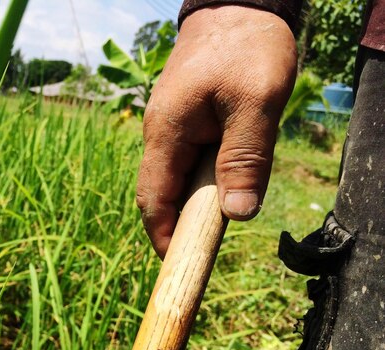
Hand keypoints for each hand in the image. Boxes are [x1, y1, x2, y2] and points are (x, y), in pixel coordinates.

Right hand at [137, 5, 296, 257]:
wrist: (237, 4)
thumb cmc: (247, 47)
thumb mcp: (256, 103)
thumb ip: (245, 159)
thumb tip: (236, 216)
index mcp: (167, 133)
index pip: (154, 199)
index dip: (163, 235)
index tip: (178, 263)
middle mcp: (161, 135)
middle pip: (159, 194)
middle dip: (177, 225)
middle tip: (205, 247)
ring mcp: (171, 127)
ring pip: (176, 179)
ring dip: (194, 203)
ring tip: (222, 214)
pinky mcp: (185, 121)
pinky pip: (189, 162)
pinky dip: (203, 181)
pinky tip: (226, 182)